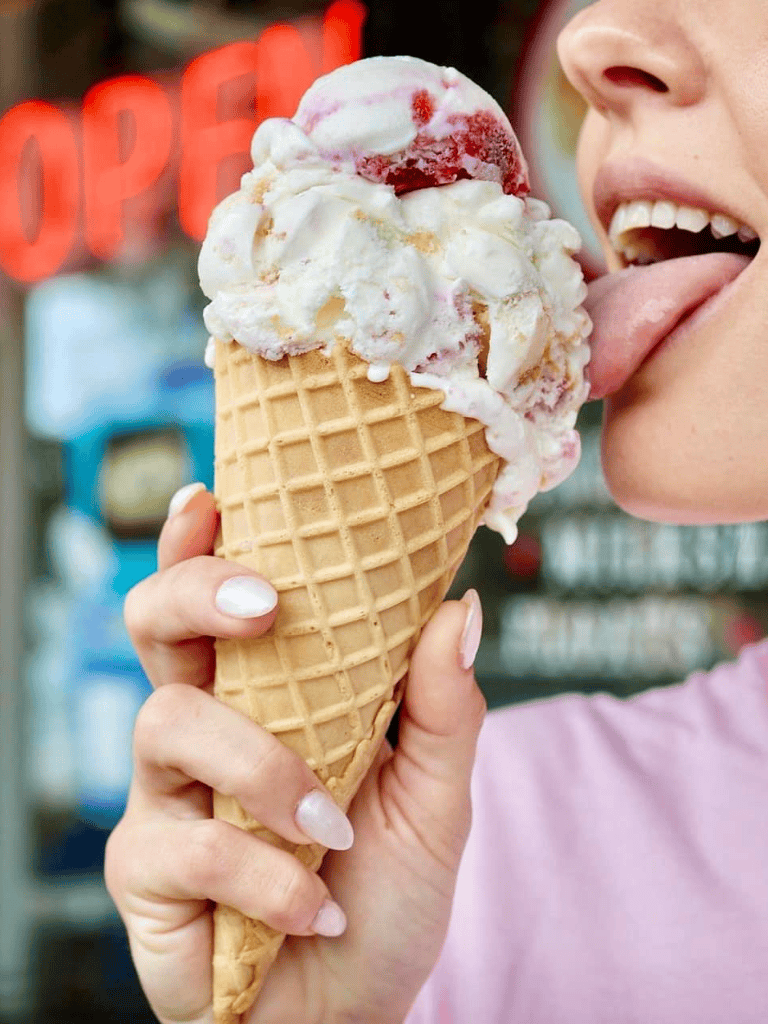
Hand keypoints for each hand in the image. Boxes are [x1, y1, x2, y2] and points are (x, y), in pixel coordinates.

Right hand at [105, 485, 486, 1023]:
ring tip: (328, 824)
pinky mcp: (147, 872)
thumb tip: (462, 607)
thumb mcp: (433, 798)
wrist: (354, 1010)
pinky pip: (185, 843)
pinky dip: (263, 874)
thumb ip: (440, 707)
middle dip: (194, 593)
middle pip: (154, 624)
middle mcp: (204, 727)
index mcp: (263, 692)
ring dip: (262, 767)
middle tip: (264, 604)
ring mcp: (166, 796)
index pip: (215, 599)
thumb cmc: (384, 892)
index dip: (201, 541)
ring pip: (168, 721)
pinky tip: (314, 903)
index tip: (213, 495)